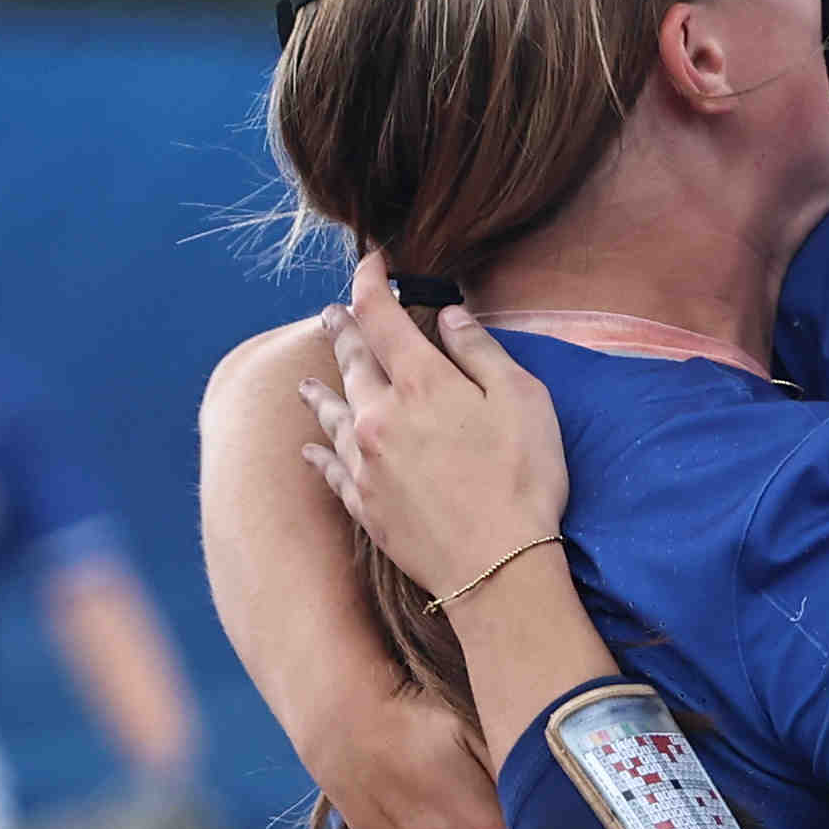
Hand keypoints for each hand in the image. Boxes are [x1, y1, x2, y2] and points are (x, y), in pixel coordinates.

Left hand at [298, 255, 569, 598]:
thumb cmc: (522, 479)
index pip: (381, 315)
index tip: (371, 261)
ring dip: (319, 391)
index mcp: (421, 383)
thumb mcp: (522, 400)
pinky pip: (330, 470)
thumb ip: (480, 352)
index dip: (370, 281)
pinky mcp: (364, 504)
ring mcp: (365, 462)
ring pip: (332, 414)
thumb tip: (448, 316)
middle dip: (342, 330)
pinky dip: (318, 454)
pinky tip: (309, 450)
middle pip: (351, 361)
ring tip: (305, 381)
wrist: (497, 567)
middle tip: (331, 313)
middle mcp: (379, 415)